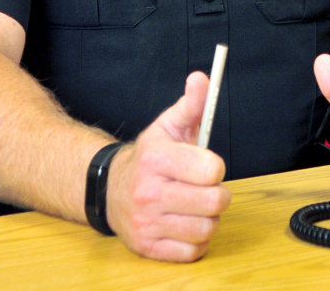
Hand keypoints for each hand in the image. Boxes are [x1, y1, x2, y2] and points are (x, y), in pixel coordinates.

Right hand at [104, 72, 231, 261]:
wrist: (110, 189)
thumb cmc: (151, 156)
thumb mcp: (168, 125)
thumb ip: (191, 104)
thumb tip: (202, 78)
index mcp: (157, 158)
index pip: (211, 170)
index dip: (216, 167)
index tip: (207, 165)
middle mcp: (148, 192)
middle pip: (214, 202)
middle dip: (218, 194)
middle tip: (207, 188)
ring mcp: (146, 223)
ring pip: (206, 228)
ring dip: (210, 218)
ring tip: (197, 206)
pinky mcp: (148, 247)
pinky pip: (193, 251)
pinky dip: (198, 241)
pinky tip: (188, 223)